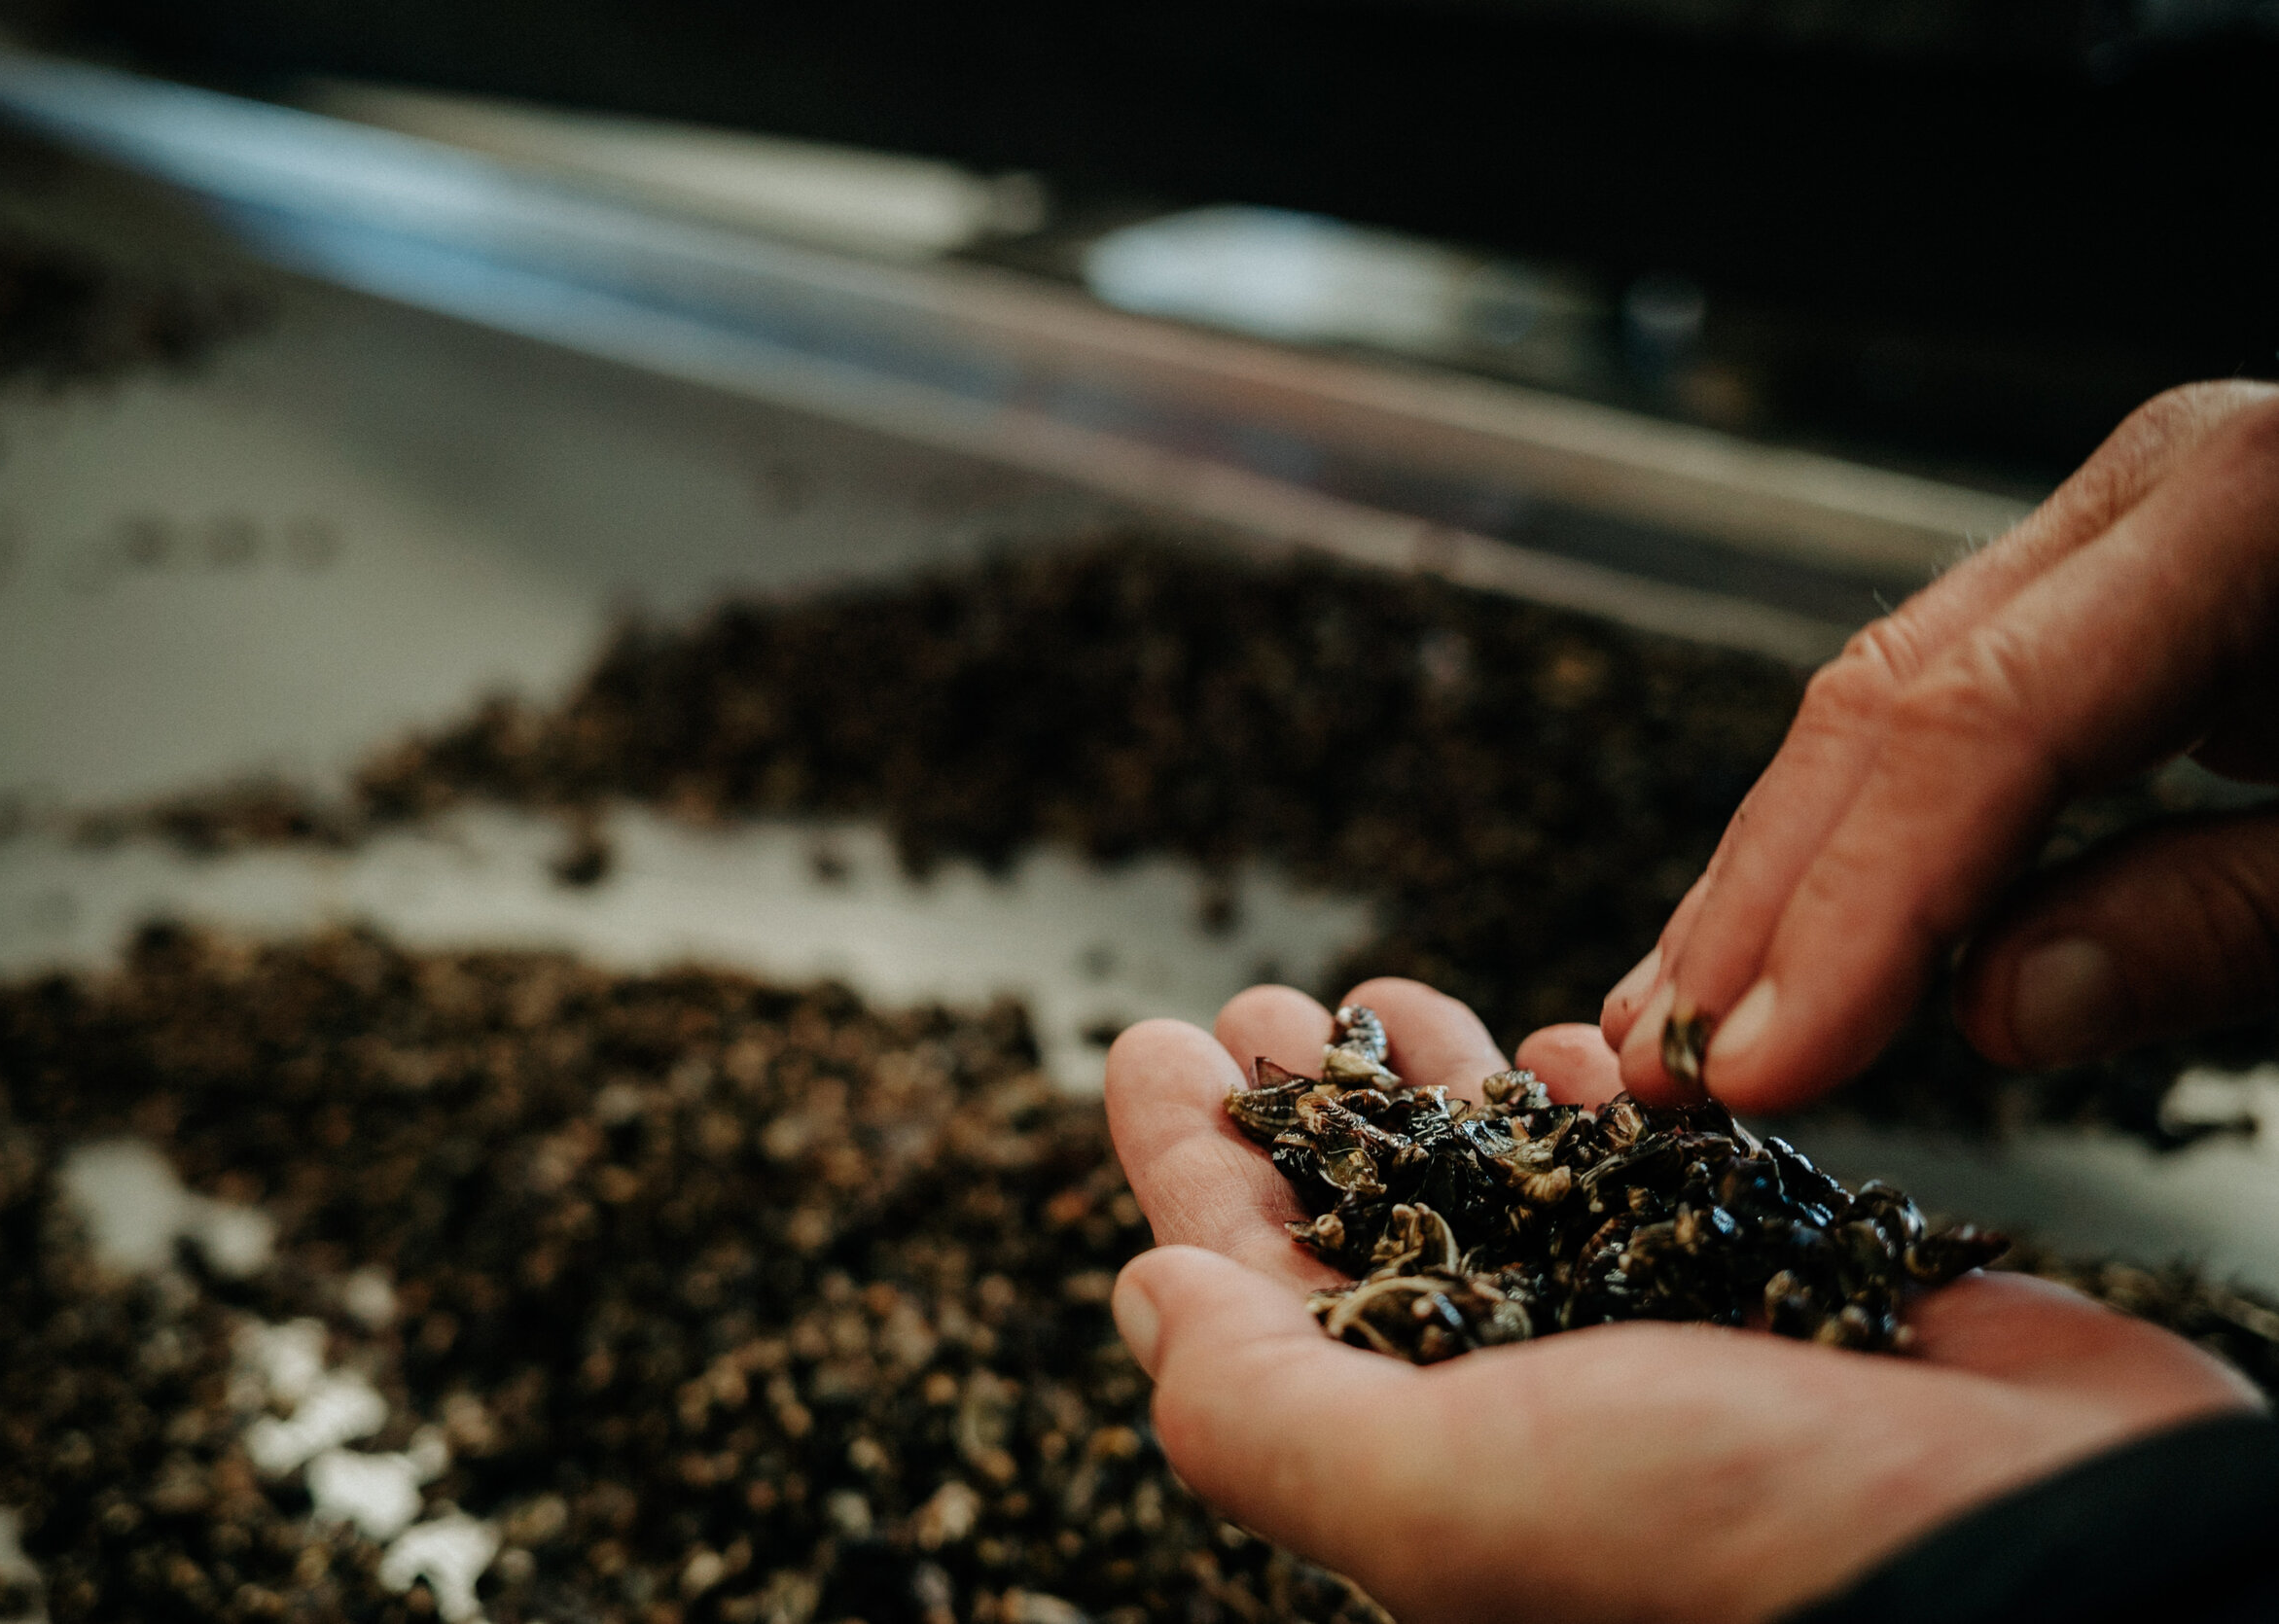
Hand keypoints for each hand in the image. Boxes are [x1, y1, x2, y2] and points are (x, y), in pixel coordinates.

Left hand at [1106, 979, 2260, 1623]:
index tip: (1145, 1046)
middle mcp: (1521, 1399)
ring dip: (1439, 1087)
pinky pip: (1650, 1166)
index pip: (1251, 1290)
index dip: (1187, 1166)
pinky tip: (1568, 1046)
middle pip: (1369, 1223)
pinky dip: (1599, 1099)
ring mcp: (1645, 1332)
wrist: (2064, 1565)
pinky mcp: (1768, 1275)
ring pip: (1504, 1183)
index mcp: (1419, 1459)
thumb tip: (1141, 1296)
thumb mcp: (1445, 1496)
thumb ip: (1263, 1409)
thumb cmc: (1743, 1545)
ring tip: (1392, 995)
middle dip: (1311, 1108)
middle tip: (1263, 1005)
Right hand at [1599, 381, 2278, 1110]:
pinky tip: (1785, 936)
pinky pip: (1944, 713)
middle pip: (1886, 703)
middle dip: (1762, 901)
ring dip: (1774, 879)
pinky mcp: (2124, 590)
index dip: (1846, 912)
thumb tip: (1988, 1008)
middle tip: (1660, 1065)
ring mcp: (2130, 527)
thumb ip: (2218, 923)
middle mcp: (2160, 489)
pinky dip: (1858, 843)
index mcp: (2256, 505)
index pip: (1976, 727)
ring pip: (1883, 706)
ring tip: (1676, 1018)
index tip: (1762, 1063)